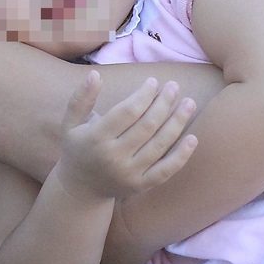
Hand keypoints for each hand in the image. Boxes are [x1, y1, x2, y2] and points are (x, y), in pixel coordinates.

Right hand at [56, 70, 196, 200]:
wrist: (80, 189)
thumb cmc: (77, 148)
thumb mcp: (70, 123)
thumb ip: (81, 98)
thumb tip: (95, 74)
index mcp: (96, 138)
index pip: (127, 112)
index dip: (144, 95)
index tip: (153, 82)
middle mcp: (113, 157)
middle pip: (147, 126)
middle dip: (164, 103)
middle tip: (174, 86)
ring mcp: (128, 174)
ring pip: (159, 145)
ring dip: (177, 122)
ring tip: (189, 103)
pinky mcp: (140, 186)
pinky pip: (165, 171)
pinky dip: (181, 156)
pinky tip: (193, 138)